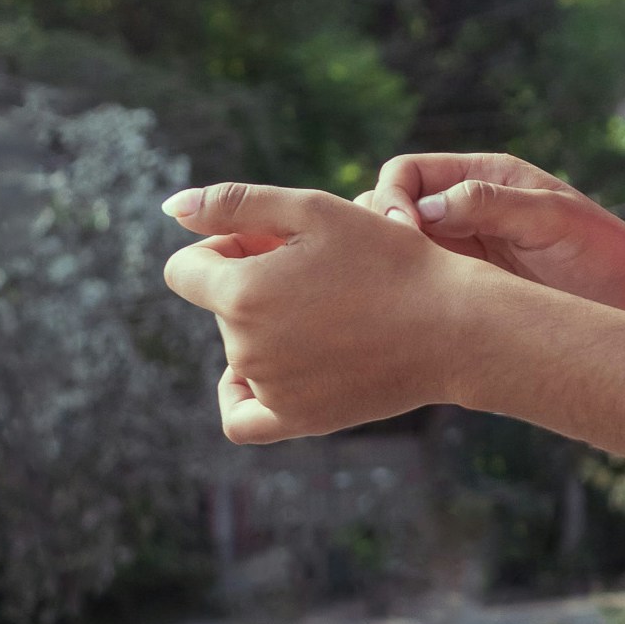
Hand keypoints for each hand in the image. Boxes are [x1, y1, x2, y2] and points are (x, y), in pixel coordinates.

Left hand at [163, 182, 481, 441]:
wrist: (453, 325)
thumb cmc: (388, 258)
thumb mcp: (313, 209)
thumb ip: (235, 203)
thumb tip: (170, 207)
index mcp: (240, 293)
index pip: (186, 267)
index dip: (224, 246)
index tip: (271, 243)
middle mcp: (245, 348)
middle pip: (219, 309)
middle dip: (254, 283)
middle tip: (321, 271)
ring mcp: (270, 389)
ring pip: (239, 350)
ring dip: (268, 325)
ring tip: (330, 307)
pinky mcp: (297, 420)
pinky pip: (242, 416)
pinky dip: (244, 393)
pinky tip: (271, 371)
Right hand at [359, 150, 624, 314]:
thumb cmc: (609, 257)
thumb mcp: (556, 220)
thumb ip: (493, 204)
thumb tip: (426, 206)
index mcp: (485, 177)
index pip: (409, 173)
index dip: (392, 197)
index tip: (402, 232)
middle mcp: (466, 212)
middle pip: (389, 209)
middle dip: (377, 232)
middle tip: (393, 269)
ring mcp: (463, 255)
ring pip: (396, 254)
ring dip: (387, 268)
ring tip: (397, 295)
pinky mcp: (466, 295)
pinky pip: (419, 290)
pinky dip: (404, 299)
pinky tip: (412, 320)